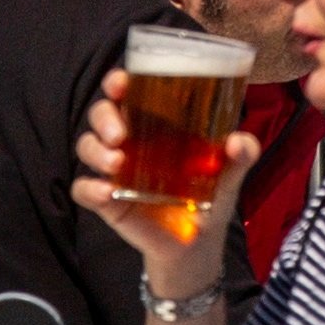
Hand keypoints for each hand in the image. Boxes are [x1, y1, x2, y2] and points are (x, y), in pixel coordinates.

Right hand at [69, 73, 253, 308]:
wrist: (198, 243)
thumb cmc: (209, 196)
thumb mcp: (229, 174)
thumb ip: (241, 155)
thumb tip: (240, 142)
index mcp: (155, 123)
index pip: (128, 91)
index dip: (118, 81)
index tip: (122, 82)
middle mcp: (129, 140)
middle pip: (101, 113)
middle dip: (104, 117)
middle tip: (119, 134)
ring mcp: (114, 169)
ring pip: (86, 146)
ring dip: (95, 150)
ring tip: (116, 164)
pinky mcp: (106, 200)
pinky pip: (82, 189)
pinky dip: (88, 189)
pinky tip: (106, 193)